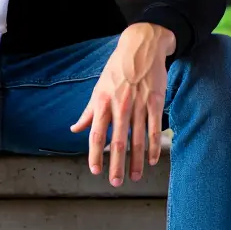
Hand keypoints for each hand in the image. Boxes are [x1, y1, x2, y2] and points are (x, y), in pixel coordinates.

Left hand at [70, 23, 174, 185]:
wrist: (141, 47)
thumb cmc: (116, 69)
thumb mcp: (98, 88)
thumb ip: (88, 112)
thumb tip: (75, 129)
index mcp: (102, 103)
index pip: (97, 134)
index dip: (95, 154)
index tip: (95, 170)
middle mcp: (119, 106)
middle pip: (118, 142)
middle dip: (117, 165)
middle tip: (116, 182)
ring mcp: (138, 105)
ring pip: (138, 139)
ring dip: (136, 161)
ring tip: (135, 176)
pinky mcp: (155, 102)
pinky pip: (154, 129)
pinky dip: (154, 147)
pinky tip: (151, 160)